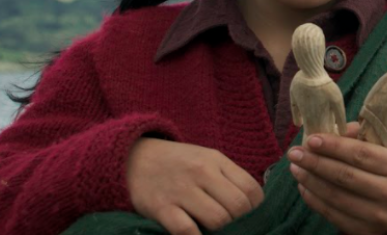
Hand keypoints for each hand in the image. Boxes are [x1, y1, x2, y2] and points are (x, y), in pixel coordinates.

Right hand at [126, 137, 264, 234]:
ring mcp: (181, 190)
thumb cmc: (176, 163)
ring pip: (218, 220)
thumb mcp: (205, 159)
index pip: (251, 188)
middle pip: (237, 206)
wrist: (132, 158)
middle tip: (230, 224)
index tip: (247, 214)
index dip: (254, 207)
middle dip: (238, 221)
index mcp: (215, 160)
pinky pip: (187, 230)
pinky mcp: (161, 207)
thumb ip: (228, 177)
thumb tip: (252, 203)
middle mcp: (201, 173)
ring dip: (219, 230)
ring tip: (212, 228)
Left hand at [287, 122, 386, 234]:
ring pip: (336, 196)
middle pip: (345, 176)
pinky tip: (304, 187)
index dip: (333, 146)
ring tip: (295, 168)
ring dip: (310, 181)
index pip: (361, 154)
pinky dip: (314, 200)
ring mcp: (380, 216)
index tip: (311, 139)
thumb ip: (364, 136)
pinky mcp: (366, 232)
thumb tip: (332, 129)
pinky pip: (333, 214)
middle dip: (315, 163)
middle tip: (294, 153)